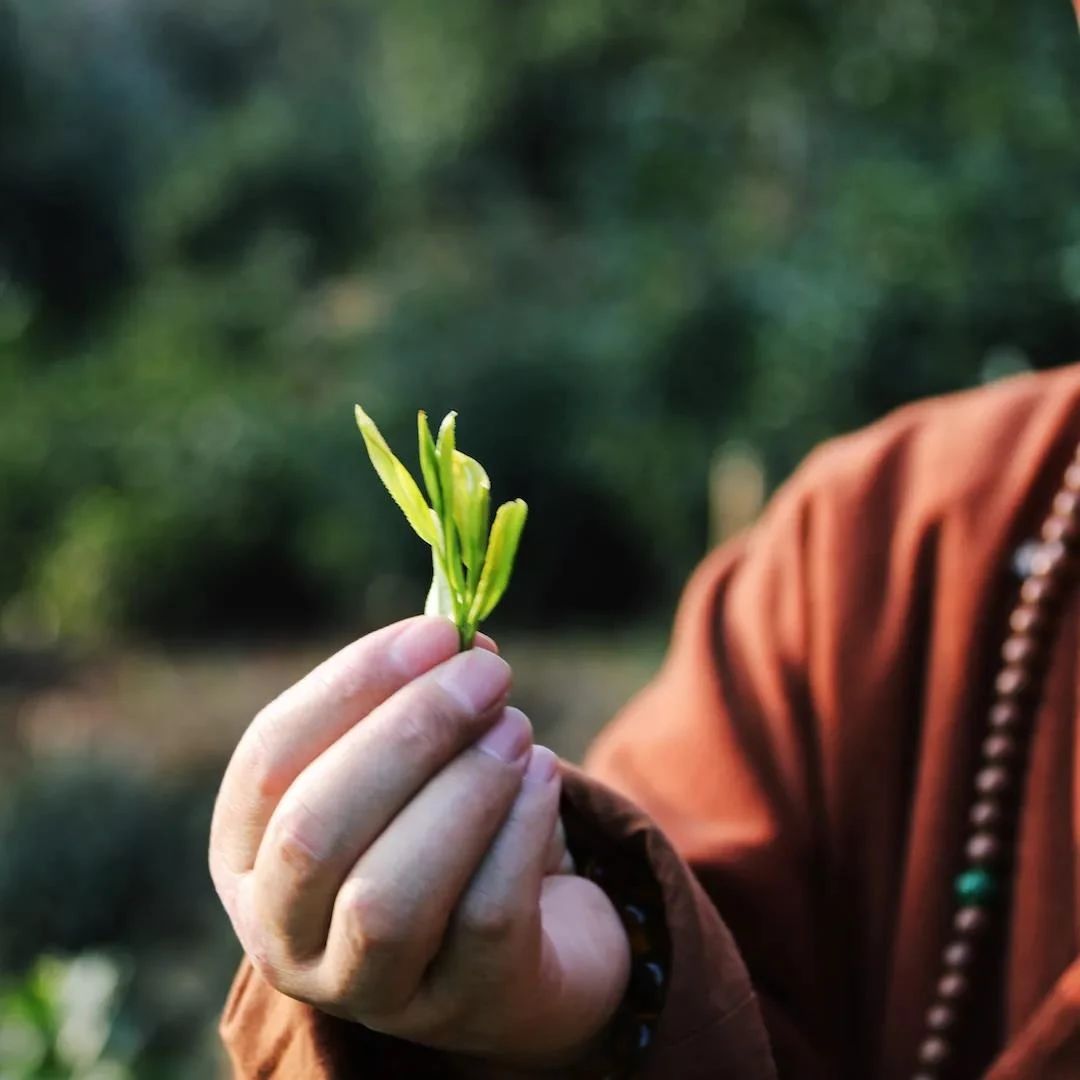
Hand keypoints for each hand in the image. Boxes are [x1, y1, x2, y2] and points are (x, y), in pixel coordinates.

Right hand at [209, 616, 629, 1067]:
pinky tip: (542, 778)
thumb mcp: (412, 764)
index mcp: (249, 852)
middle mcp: (284, 932)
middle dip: (410, 733)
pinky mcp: (460, 1007)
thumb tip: (459, 639)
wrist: (523, 941)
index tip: (435, 632)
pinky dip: (518, 830)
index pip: (269, 761)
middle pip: (314, 831)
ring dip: (464, 789)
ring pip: (388, 896)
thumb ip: (419, 698)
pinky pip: (484, 918)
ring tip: (517, 729)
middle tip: (489, 673)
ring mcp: (367, 988)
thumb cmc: (444, 829)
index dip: (351, 685)